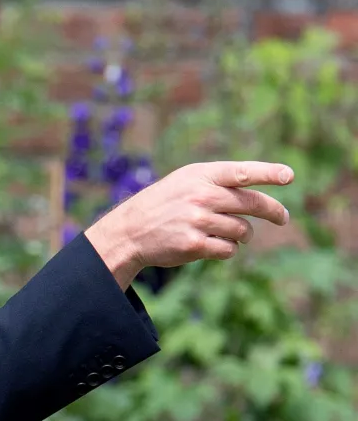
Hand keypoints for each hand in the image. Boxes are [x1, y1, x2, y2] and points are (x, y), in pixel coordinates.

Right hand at [85, 161, 293, 289]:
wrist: (131, 229)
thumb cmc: (164, 203)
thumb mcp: (186, 181)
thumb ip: (218, 182)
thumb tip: (260, 197)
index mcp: (200, 175)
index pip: (240, 171)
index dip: (267, 172)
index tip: (288, 175)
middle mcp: (200, 195)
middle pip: (252, 204)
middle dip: (273, 212)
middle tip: (283, 217)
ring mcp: (198, 221)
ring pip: (243, 230)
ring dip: (242, 234)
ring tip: (227, 233)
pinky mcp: (195, 245)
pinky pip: (229, 249)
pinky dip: (228, 249)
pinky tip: (213, 245)